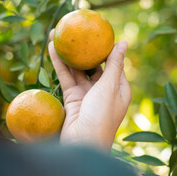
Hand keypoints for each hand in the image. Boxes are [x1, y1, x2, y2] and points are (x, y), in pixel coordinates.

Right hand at [48, 30, 130, 151]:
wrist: (82, 144)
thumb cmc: (101, 116)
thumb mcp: (109, 87)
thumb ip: (114, 64)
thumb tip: (124, 42)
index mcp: (119, 88)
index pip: (113, 63)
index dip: (105, 47)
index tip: (96, 31)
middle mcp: (104, 90)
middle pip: (93, 65)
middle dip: (84, 48)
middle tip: (74, 30)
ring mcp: (87, 95)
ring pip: (77, 70)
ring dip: (68, 54)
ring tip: (57, 34)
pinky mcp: (72, 99)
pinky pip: (66, 78)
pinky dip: (60, 64)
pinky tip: (52, 49)